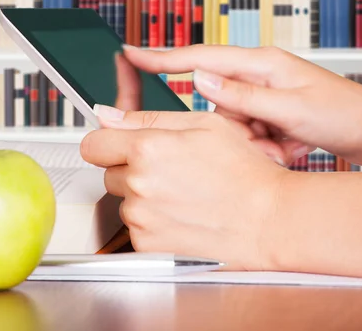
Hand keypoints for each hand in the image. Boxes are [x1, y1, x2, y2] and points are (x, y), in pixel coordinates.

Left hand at [79, 105, 286, 269]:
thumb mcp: (203, 125)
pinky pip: (135, 228)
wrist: (269, 220)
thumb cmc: (244, 172)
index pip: (92, 144)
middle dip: (129, 170)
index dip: (107, 143)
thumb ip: (146, 117)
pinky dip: (152, 223)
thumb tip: (107, 115)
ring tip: (181, 195)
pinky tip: (181, 215)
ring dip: (142, 198)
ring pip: (122, 202)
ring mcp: (141, 219)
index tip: (118, 148)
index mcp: (147, 149)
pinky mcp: (147, 246)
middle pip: (108, 173)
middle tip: (168, 171)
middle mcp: (138, 185)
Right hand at [113, 50, 299, 164]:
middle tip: (271, 141)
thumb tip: (200, 79)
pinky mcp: (268, 116)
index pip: (200, 57)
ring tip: (290, 146)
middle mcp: (256, 78)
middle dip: (237, 131)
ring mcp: (262, 99)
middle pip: (217, 107)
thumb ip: (242, 95)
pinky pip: (247, 137)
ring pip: (231, 127)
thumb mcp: (290, 107)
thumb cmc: (342, 111)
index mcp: (260, 64)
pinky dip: (266, 149)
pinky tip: (292, 148)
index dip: (160, 58)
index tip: (129, 54)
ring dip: (257, 144)